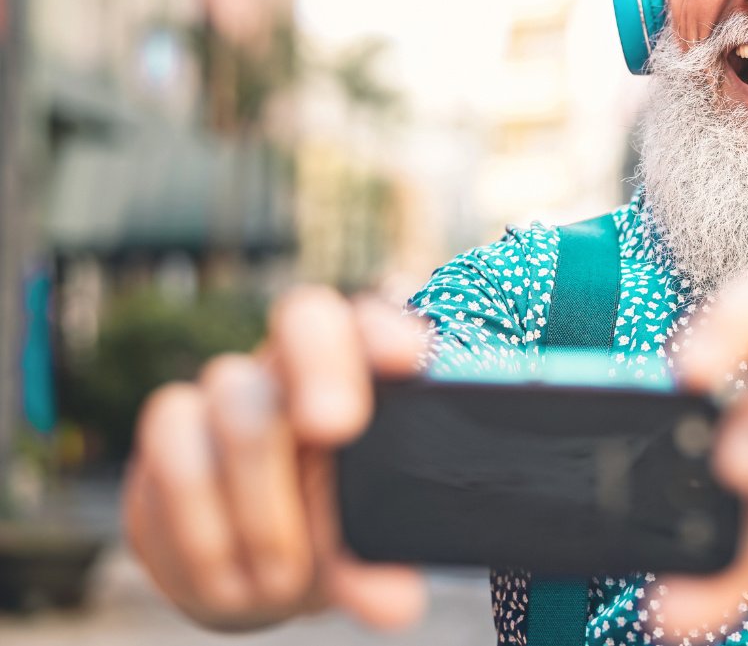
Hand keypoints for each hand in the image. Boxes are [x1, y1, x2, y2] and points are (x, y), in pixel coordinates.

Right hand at [121, 286, 431, 630]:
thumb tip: (394, 604)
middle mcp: (296, 362)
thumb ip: (383, 560)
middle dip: (323, 375)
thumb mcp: (371, 542)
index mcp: (363, 366)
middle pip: (304, 318)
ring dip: (258, 501)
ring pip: (232, 401)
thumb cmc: (341, 530)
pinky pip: (167, 465)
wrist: (267, 568)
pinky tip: (230, 583)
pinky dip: (202, 536)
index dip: (386, 325)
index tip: (409, 357)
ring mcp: (227, 392)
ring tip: (283, 579)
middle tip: (339, 427)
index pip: (377, 314)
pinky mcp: (168, 438)